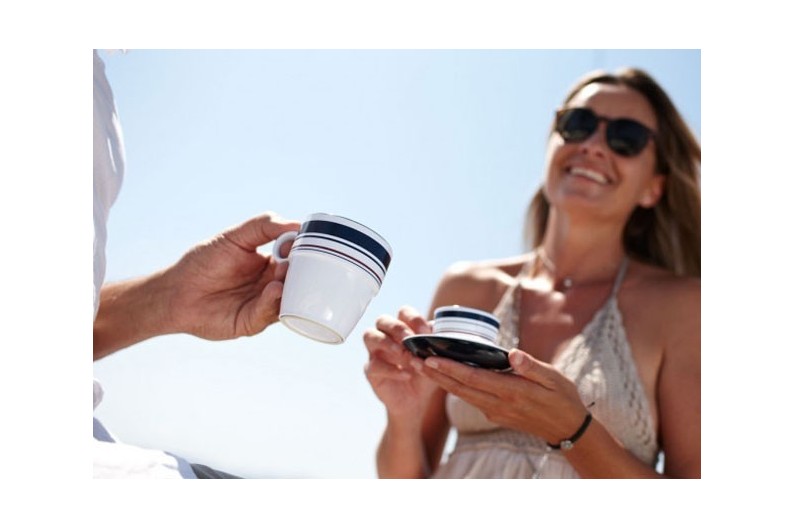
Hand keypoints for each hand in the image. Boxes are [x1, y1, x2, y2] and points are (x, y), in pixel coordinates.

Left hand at [163, 212, 300, 339]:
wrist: (175, 291)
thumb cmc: (203, 262)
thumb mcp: (234, 237)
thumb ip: (263, 226)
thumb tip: (296, 224)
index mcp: (271, 264)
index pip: (297, 258)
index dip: (306, 252)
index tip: (313, 243)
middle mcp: (271, 286)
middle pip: (298, 281)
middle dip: (304, 273)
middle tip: (308, 263)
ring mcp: (263, 305)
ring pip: (289, 300)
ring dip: (292, 289)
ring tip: (288, 275)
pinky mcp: (252, 322)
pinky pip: (269, 314)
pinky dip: (274, 303)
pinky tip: (274, 290)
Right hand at [363, 306, 439, 418]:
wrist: (419, 400)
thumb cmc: (427, 373)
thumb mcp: (436, 357)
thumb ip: (438, 342)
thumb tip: (446, 332)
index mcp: (404, 328)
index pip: (404, 312)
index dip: (413, 319)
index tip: (426, 332)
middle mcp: (387, 336)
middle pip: (383, 320)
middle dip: (397, 328)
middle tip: (410, 339)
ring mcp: (376, 352)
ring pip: (370, 335)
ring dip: (387, 343)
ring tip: (404, 355)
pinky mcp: (371, 370)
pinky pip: (373, 365)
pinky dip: (391, 369)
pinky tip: (406, 375)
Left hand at [414, 348, 589, 444]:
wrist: (568, 429)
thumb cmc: (563, 398)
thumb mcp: (554, 378)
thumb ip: (532, 366)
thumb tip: (513, 353)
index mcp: (512, 391)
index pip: (474, 379)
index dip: (450, 369)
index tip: (431, 359)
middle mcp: (499, 404)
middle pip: (460, 388)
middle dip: (436, 375)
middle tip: (415, 360)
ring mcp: (495, 411)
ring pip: (462, 395)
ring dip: (442, 382)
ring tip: (423, 367)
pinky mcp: (495, 414)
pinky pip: (471, 399)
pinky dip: (455, 388)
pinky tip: (446, 377)